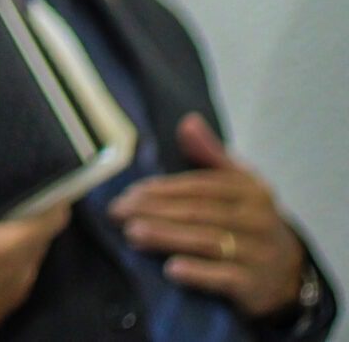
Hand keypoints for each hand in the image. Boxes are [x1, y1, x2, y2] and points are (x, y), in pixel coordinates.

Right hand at [0, 136, 69, 341]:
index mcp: (17, 245)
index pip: (56, 214)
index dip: (55, 191)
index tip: (42, 168)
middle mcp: (25, 265)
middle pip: (41, 229)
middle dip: (31, 204)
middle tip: (9, 175)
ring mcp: (15, 284)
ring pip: (27, 247)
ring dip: (16, 227)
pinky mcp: (2, 296)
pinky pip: (13, 263)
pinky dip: (4, 246)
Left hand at [110, 114, 308, 318]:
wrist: (288, 271)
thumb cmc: (248, 219)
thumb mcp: (238, 184)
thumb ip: (210, 154)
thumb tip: (188, 121)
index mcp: (250, 191)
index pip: (200, 187)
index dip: (162, 189)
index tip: (128, 193)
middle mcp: (257, 220)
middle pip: (199, 213)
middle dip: (154, 211)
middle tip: (118, 213)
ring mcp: (259, 253)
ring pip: (208, 242)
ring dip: (167, 237)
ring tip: (132, 233)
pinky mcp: (256, 285)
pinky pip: (226, 278)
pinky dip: (199, 274)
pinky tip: (171, 270)